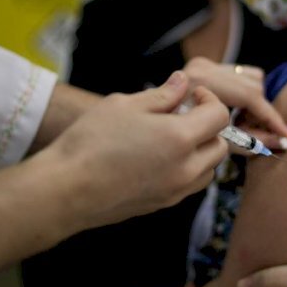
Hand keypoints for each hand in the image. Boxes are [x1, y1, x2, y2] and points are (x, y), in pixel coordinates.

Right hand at [43, 71, 228, 229]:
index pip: (219, 116)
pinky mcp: (162, 204)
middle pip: (220, 146)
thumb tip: (182, 83)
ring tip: (171, 137)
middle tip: (181, 114)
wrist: (66, 189)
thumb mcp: (124, 105)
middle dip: (208, 126)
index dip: (208, 99)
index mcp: (179, 138)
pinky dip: (187, 169)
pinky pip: (190, 185)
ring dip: (200, 151)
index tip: (190, 95)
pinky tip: (159, 157)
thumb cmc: (90, 142)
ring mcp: (175, 191)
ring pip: (209, 169)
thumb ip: (161, 94)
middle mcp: (185, 169)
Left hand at [182, 57, 286, 147]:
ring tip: (240, 125)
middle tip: (252, 135)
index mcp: (201, 81)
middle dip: (259, 113)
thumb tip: (282, 141)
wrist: (142, 124)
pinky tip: (232, 114)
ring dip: (252, 104)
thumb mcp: (211, 140)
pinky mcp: (206, 65)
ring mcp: (204, 63)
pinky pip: (242, 76)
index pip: (250, 96)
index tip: (286, 135)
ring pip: (252, 78)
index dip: (271, 118)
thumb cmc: (172, 137)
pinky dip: (243, 96)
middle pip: (255, 87)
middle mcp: (203, 67)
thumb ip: (248, 140)